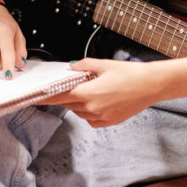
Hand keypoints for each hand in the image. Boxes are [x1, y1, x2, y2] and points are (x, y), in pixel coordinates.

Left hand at [40, 56, 186, 126]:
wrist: (151, 86)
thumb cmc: (131, 74)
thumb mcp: (104, 65)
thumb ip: (84, 66)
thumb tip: (72, 67)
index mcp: (88, 93)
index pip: (59, 96)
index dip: (45, 97)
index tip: (35, 97)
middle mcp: (92, 108)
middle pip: (68, 104)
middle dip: (65, 96)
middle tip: (65, 88)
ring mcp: (101, 117)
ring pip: (79, 112)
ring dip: (78, 103)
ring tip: (90, 91)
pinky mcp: (109, 122)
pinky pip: (91, 119)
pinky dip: (89, 112)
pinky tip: (98, 101)